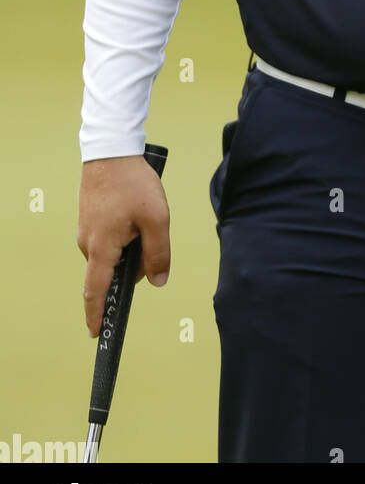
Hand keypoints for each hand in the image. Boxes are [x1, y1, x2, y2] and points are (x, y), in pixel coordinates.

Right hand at [77, 155, 170, 337]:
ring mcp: (86, 230)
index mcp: (101, 248)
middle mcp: (87, 243)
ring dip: (133, 243)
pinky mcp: (90, 219)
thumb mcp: (156, 219)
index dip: (97, 314)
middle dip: (135, 262)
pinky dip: (126, 232)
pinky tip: (135, 210)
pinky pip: (110, 237)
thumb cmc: (133, 184)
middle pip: (114, 270)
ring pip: (115, 252)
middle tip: (151, 233)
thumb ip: (158, 254)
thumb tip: (158, 282)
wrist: (111, 150)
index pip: (96, 291)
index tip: (97, 333)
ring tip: (143, 214)